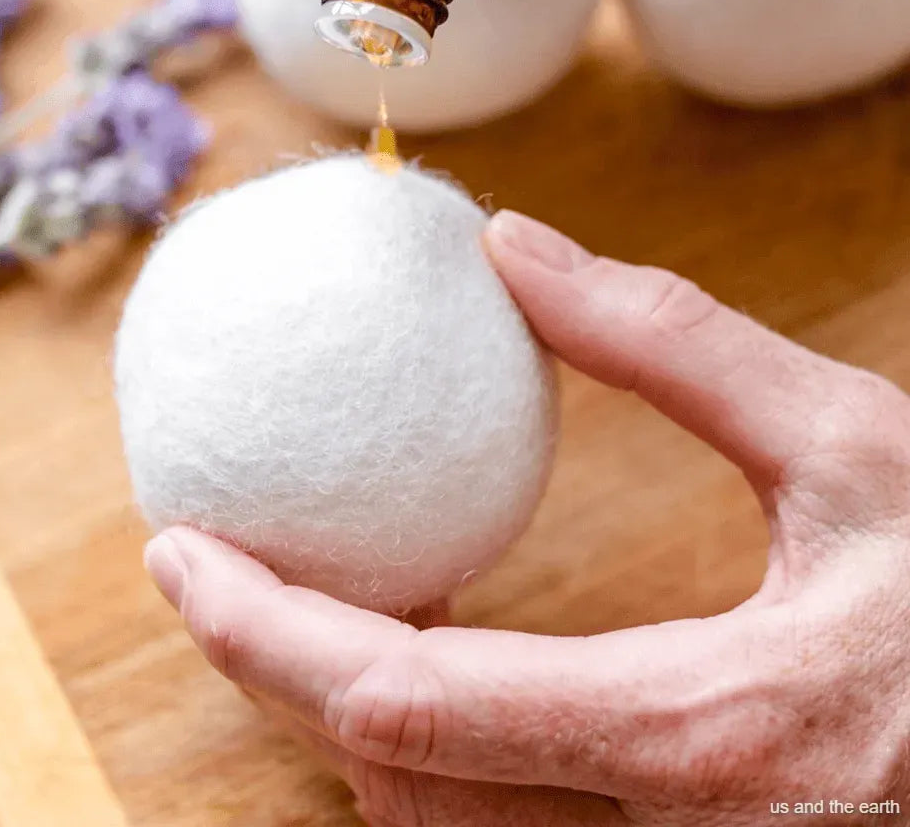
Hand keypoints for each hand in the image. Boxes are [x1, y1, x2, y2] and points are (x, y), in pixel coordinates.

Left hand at [145, 211, 909, 825]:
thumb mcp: (848, 444)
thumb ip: (675, 346)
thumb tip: (523, 255)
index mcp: (694, 729)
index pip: (402, 701)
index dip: (264, 634)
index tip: (181, 554)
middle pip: (388, 778)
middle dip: (273, 672)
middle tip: (213, 566)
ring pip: (438, 822)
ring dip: (346, 710)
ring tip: (303, 597)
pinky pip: (497, 822)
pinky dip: (426, 742)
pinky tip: (428, 654)